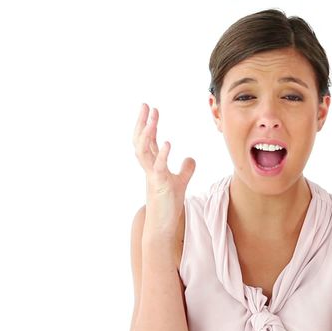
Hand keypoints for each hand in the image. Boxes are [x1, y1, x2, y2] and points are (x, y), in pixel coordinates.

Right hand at [133, 103, 195, 234]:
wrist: (163, 225)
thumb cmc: (169, 205)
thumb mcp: (180, 182)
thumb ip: (185, 169)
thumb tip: (190, 158)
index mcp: (153, 165)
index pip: (148, 141)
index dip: (149, 125)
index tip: (152, 109)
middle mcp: (149, 168)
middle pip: (140, 141)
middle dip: (142, 122)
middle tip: (145, 105)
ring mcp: (152, 176)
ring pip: (143, 151)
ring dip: (148, 134)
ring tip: (153, 119)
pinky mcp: (159, 186)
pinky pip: (158, 167)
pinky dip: (163, 154)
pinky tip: (169, 143)